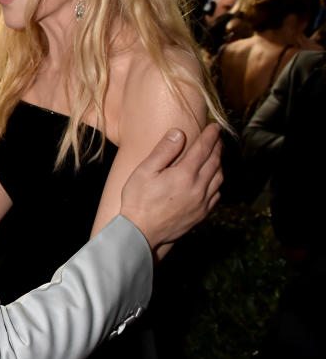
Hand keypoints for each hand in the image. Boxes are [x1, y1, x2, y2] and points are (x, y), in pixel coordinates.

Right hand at [120, 123, 222, 261]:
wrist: (141, 232)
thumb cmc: (138, 200)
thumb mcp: (145, 171)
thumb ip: (164, 151)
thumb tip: (179, 133)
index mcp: (184, 174)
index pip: (203, 149)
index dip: (210, 135)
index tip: (214, 126)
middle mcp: (198, 187)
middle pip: (214, 161)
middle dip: (217, 146)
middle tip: (217, 137)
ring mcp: (202, 202)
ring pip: (219, 177)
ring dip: (220, 163)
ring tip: (216, 155)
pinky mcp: (202, 213)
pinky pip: (216, 193)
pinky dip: (218, 181)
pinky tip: (212, 179)